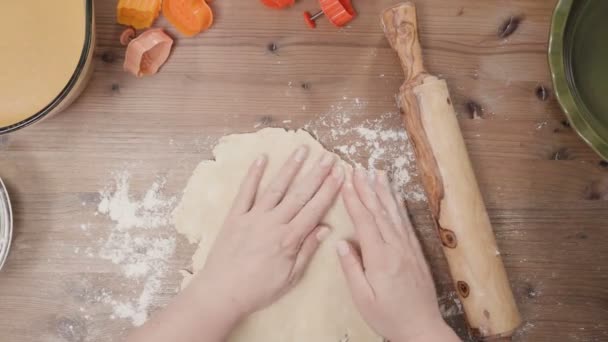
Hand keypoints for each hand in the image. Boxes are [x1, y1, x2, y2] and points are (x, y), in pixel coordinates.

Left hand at [192, 145, 343, 319]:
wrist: (221, 292)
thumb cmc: (258, 289)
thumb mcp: (290, 277)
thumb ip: (307, 250)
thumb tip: (325, 229)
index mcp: (289, 238)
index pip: (315, 209)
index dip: (329, 190)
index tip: (339, 174)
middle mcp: (273, 223)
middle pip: (299, 194)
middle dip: (316, 174)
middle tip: (328, 156)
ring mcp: (253, 217)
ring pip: (276, 188)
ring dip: (290, 168)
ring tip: (302, 150)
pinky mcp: (235, 217)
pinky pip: (245, 192)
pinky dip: (253, 174)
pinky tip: (262, 159)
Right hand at [337, 169, 458, 341]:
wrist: (421, 328)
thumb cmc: (388, 316)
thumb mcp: (362, 298)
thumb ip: (351, 269)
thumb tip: (341, 243)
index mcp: (380, 258)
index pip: (365, 222)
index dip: (354, 201)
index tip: (345, 182)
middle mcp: (396, 248)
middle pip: (379, 212)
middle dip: (367, 188)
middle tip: (358, 169)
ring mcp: (408, 249)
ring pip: (394, 214)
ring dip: (384, 192)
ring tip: (376, 173)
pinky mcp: (416, 253)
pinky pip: (406, 224)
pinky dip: (399, 207)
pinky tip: (396, 197)